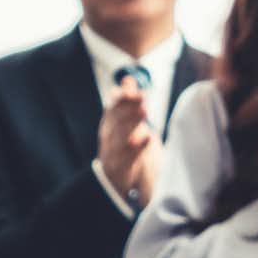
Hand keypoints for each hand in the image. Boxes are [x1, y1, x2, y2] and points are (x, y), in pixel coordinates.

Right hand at [98, 77, 156, 207]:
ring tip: (144, 111)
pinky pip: (129, 157)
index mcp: (109, 123)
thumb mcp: (124, 123)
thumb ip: (127, 102)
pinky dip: (138, 148)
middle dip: (128, 107)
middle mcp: (109, 136)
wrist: (113, 179)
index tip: (131, 86)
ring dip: (132, 123)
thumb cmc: (121, 145)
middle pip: (117, 119)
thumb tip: (128, 79)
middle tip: (141, 96)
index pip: (113, 106)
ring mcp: (113, 151)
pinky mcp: (121, 167)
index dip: (122, 96)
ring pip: (121, 136)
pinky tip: (148, 137)